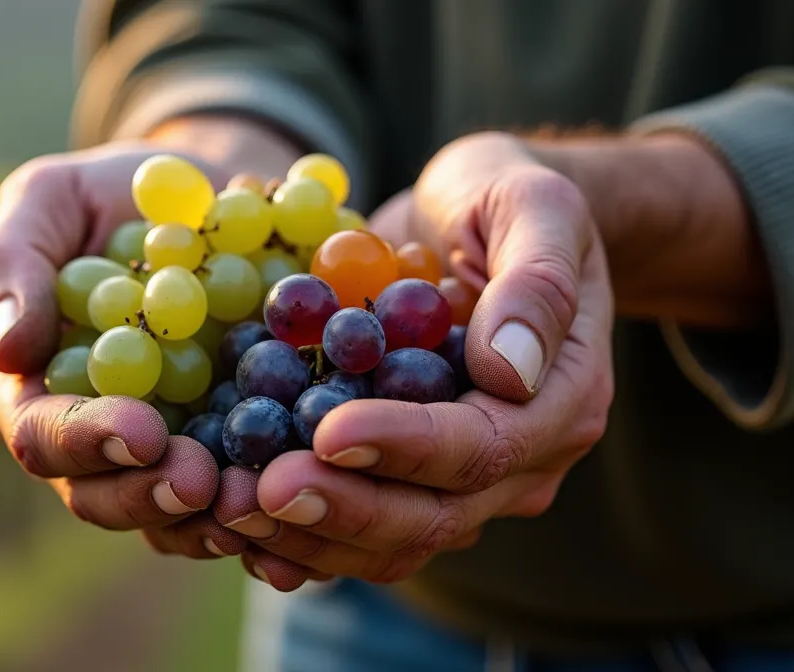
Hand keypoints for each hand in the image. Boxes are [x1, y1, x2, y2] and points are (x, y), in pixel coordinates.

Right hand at [0, 142, 240, 557]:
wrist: (208, 201)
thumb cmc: (109, 196)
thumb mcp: (50, 200)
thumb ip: (12, 262)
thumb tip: (8, 350)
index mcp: (32, 390)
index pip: (42, 434)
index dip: (87, 441)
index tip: (142, 432)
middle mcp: (91, 440)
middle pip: (104, 495)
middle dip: (152, 495)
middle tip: (204, 482)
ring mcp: (161, 456)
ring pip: (173, 516)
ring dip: (215, 519)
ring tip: (262, 499)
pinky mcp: (225, 454)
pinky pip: (239, 501)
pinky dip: (269, 511)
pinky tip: (307, 504)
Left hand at [215, 132, 614, 589]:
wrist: (467, 221)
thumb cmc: (502, 198)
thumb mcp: (533, 205)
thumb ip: (536, 281)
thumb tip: (512, 372)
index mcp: (561, 400)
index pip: (484, 446)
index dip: (406, 447)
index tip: (329, 432)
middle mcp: (520, 461)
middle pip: (434, 515)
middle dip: (344, 506)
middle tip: (261, 490)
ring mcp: (463, 482)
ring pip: (392, 541)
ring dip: (310, 535)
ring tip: (233, 509)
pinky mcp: (406, 479)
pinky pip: (358, 531)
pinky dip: (300, 537)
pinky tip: (238, 529)